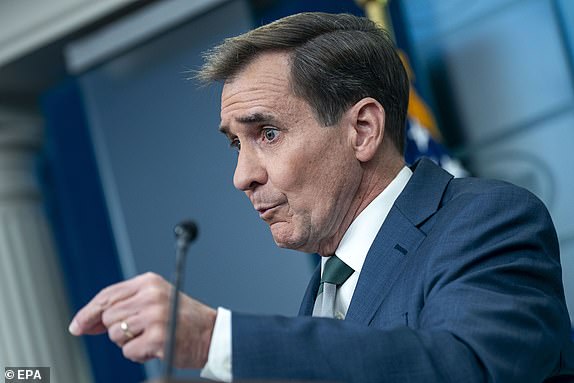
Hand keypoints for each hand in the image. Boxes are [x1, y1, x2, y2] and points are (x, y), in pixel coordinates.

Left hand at [68, 272, 216, 367]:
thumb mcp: (155, 299)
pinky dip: (138, 354)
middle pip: (108, 316)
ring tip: (150, 337)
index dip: (87, 312)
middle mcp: (151, 295)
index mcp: (149, 282)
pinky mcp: (157, 337)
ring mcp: (154, 316)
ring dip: (128, 342)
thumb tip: (86, 322)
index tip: (76, 326)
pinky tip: (155, 347)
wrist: (211, 334)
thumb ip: (126, 304)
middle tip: (135, 333)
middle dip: (115, 329)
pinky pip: (128, 351)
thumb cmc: (181, 318)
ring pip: (116, 334)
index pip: (108, 295)